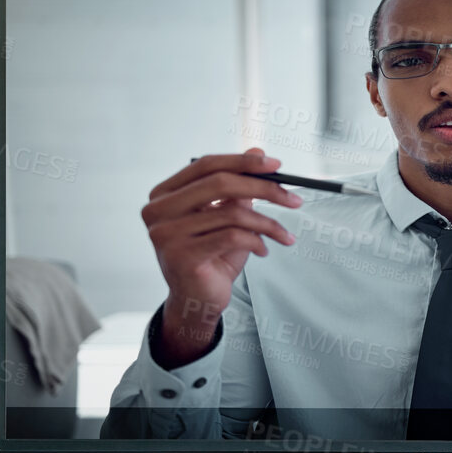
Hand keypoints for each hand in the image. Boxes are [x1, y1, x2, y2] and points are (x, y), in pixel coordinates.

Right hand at [142, 149, 302, 366]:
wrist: (197, 301)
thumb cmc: (211, 256)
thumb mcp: (226, 216)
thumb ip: (237, 185)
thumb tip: (256, 151)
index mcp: (164, 194)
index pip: (206, 165)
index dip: (243, 162)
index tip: (276, 166)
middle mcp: (158, 211)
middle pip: (219, 183)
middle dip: (263, 188)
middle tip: (293, 198)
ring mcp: (166, 234)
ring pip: (232, 213)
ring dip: (267, 223)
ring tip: (282, 234)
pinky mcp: (182, 256)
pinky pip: (232, 237)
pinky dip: (256, 241)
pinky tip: (263, 250)